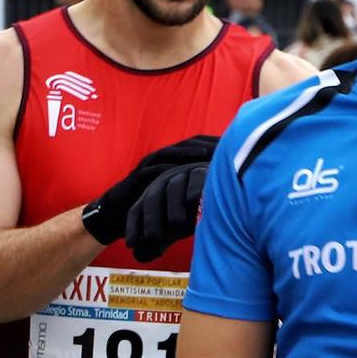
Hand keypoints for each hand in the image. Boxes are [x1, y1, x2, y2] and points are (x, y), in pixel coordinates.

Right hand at [79, 136, 217, 245]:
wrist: (118, 214)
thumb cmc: (152, 205)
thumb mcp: (177, 194)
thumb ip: (194, 188)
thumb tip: (222, 192)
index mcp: (173, 159)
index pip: (198, 145)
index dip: (216, 143)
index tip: (238, 144)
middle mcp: (162, 158)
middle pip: (188, 143)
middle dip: (207, 143)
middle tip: (227, 144)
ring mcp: (149, 165)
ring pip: (172, 152)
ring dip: (191, 152)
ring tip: (209, 153)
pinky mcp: (138, 177)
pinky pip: (155, 170)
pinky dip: (171, 169)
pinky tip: (185, 172)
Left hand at [125, 162, 205, 261]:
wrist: (218, 192)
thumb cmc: (192, 212)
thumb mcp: (173, 230)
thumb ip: (158, 242)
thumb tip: (138, 257)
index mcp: (153, 197)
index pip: (137, 210)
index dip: (133, 227)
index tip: (131, 245)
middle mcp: (164, 184)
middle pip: (152, 198)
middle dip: (151, 219)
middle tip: (153, 239)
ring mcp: (183, 175)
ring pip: (173, 187)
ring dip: (173, 204)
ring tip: (176, 222)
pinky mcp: (203, 171)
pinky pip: (197, 178)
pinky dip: (194, 188)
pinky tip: (193, 199)